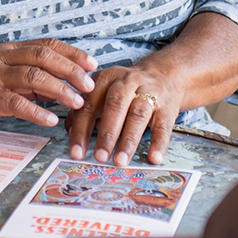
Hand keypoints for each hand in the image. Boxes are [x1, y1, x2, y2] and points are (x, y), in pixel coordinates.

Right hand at [0, 39, 97, 133]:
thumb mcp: (2, 80)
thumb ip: (29, 80)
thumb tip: (61, 86)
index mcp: (6, 51)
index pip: (45, 45)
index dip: (71, 53)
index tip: (92, 64)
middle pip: (42, 56)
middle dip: (70, 69)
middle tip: (89, 85)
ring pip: (32, 77)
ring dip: (59, 90)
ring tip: (76, 103)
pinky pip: (14, 102)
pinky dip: (36, 111)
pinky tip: (50, 120)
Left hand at [67, 63, 182, 164]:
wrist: (163, 76)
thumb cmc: (125, 91)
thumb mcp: (103, 93)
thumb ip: (85, 110)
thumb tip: (69, 131)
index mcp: (106, 78)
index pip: (90, 104)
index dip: (81, 128)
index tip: (77, 152)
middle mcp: (127, 82)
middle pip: (116, 105)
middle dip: (107, 133)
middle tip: (99, 157)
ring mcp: (150, 92)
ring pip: (138, 115)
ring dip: (129, 140)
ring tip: (120, 161)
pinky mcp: (168, 105)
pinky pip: (163, 125)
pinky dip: (159, 142)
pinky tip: (153, 158)